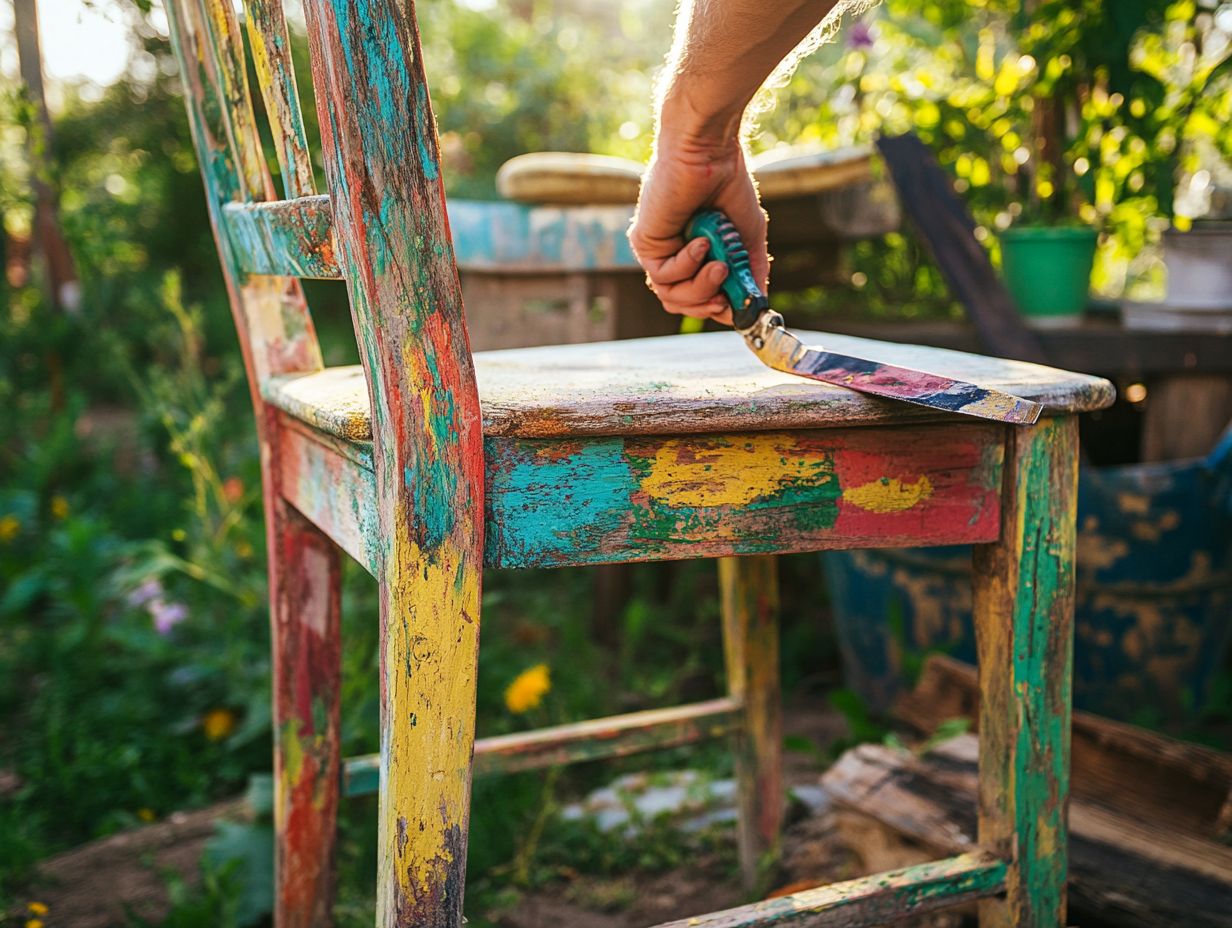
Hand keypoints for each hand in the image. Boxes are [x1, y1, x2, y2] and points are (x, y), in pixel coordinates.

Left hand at [628, 132, 768, 325]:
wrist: (709, 153)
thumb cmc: (728, 186)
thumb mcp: (747, 238)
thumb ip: (750, 273)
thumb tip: (757, 305)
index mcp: (692, 255)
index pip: (696, 298)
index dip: (717, 309)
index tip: (739, 306)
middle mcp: (671, 255)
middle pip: (680, 304)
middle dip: (707, 305)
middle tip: (726, 294)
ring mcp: (656, 250)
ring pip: (671, 296)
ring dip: (701, 288)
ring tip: (720, 265)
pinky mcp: (644, 242)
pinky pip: (664, 275)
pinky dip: (688, 264)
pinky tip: (701, 242)